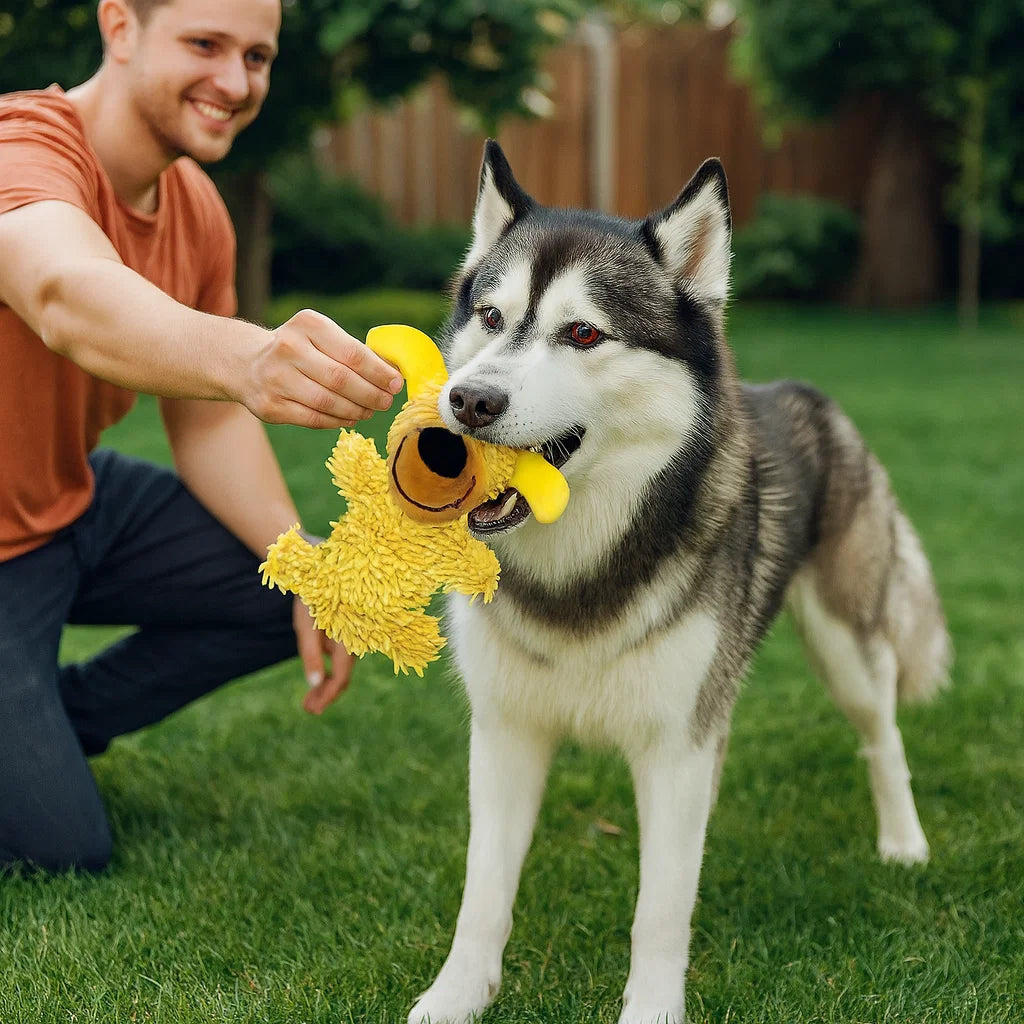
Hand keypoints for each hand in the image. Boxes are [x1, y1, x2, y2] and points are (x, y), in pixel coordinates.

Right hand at [246, 309, 403, 428]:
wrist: (246, 362)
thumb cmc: (298, 349)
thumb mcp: (320, 336)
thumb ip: (352, 351)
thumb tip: (392, 375)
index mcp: (307, 325)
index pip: (352, 352)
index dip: (379, 372)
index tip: (396, 384)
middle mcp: (288, 348)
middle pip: (341, 380)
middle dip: (371, 394)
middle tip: (386, 402)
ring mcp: (276, 378)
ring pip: (328, 402)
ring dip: (357, 410)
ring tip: (370, 411)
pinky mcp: (270, 406)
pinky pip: (314, 419)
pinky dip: (338, 421)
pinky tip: (350, 418)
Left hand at [292, 598, 355, 713]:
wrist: (322, 564)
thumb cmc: (313, 592)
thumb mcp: (307, 624)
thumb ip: (311, 654)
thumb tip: (314, 686)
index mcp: (348, 640)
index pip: (340, 678)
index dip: (326, 697)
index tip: (311, 710)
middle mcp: (355, 641)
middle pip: (343, 677)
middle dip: (326, 695)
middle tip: (307, 709)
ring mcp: (353, 636)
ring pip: (342, 668)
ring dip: (326, 684)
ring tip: (308, 699)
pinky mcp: (348, 631)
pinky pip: (341, 656)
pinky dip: (329, 669)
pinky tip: (318, 674)